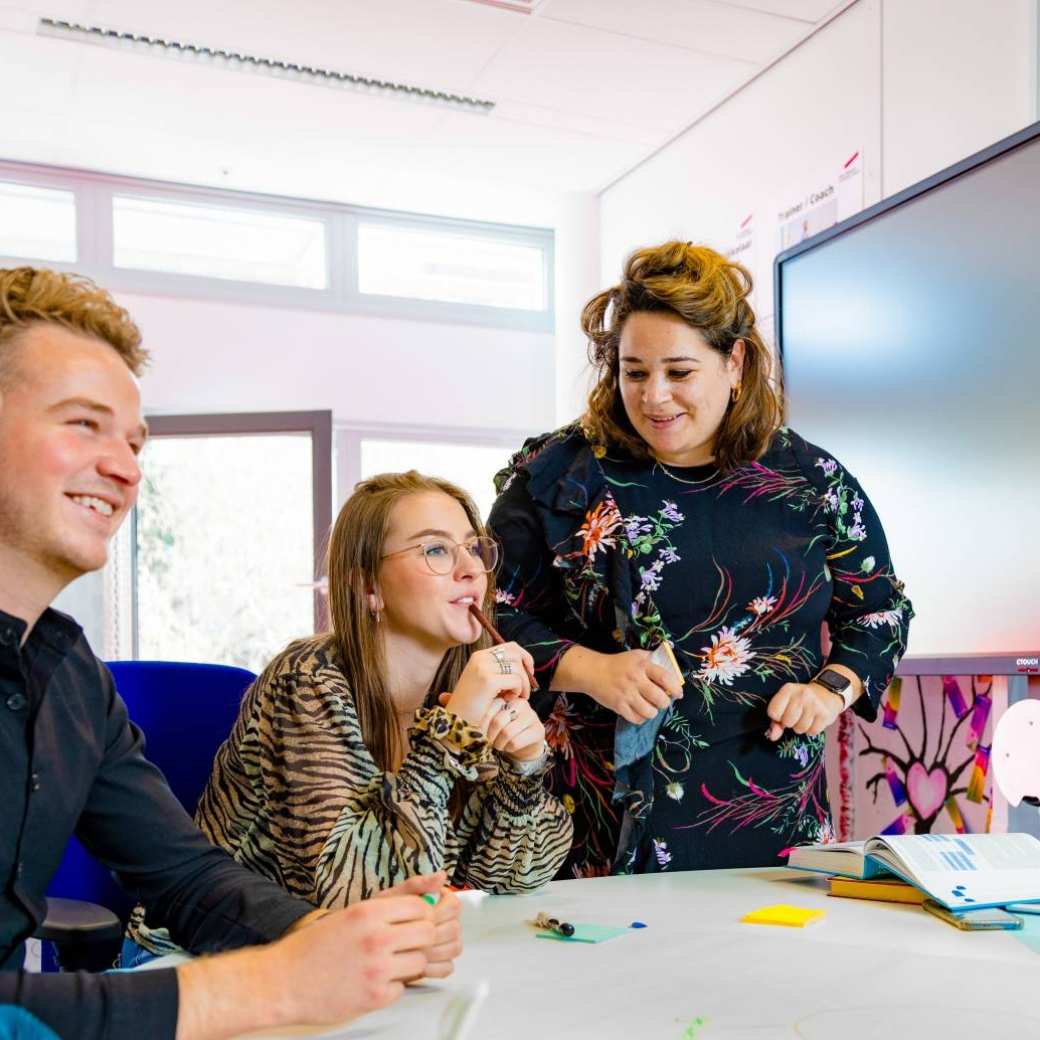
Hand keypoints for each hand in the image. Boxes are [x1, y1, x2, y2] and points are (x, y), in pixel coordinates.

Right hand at [266, 895, 435, 1025]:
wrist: (283, 981)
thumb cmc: (314, 946)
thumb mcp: (349, 915)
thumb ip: (385, 908)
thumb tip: (424, 898)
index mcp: (368, 912)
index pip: (419, 906)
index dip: (422, 913)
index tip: (416, 920)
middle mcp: (376, 938)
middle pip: (427, 932)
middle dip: (422, 937)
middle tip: (409, 942)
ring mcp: (377, 969)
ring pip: (420, 961)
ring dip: (410, 963)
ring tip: (390, 963)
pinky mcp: (374, 997)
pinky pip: (403, 988)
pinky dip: (393, 986)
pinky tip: (374, 981)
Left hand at [374, 871, 461, 978]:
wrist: (364, 941)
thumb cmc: (378, 916)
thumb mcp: (392, 898)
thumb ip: (416, 885)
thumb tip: (442, 875)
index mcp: (438, 901)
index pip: (454, 905)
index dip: (440, 912)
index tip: (419, 918)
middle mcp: (445, 921)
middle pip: (455, 928)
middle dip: (434, 934)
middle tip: (413, 938)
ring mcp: (444, 944)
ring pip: (454, 948)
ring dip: (435, 951)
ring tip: (412, 951)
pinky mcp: (438, 964)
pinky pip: (447, 968)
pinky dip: (435, 968)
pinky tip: (416, 966)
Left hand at [439, 691, 545, 760]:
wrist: (520, 744)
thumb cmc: (498, 728)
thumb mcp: (481, 716)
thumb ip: (464, 705)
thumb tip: (441, 695)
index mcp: (506, 695)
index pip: (491, 706)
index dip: (483, 723)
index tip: (482, 730)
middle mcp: (521, 703)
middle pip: (498, 720)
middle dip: (490, 735)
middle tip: (488, 739)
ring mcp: (532, 716)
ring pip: (507, 732)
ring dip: (498, 743)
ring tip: (497, 744)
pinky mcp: (538, 730)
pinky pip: (517, 741)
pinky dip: (507, 748)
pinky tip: (507, 747)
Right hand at [444, 642, 533, 725]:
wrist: (457, 722)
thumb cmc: (474, 706)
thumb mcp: (486, 682)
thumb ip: (501, 671)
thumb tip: (526, 665)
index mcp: (479, 656)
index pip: (511, 647)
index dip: (525, 658)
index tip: (529, 673)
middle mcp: (480, 658)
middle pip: (516, 654)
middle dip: (526, 673)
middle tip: (524, 690)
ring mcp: (483, 668)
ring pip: (518, 668)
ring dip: (523, 685)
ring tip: (514, 698)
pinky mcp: (488, 681)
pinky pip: (516, 680)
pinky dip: (518, 691)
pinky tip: (508, 700)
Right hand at [584, 648, 682, 724]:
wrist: (592, 671)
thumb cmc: (618, 663)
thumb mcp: (636, 655)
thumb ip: (652, 660)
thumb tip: (671, 669)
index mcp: (642, 665)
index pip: (665, 678)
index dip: (675, 688)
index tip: (678, 694)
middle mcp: (635, 680)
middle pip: (660, 699)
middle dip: (665, 703)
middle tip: (662, 701)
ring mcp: (626, 694)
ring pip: (649, 712)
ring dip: (653, 712)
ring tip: (650, 707)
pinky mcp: (618, 706)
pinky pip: (636, 719)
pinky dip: (641, 718)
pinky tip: (640, 712)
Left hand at [765, 682, 842, 740]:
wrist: (826, 693)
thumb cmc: (801, 700)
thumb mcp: (786, 703)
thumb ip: (776, 720)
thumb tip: (772, 736)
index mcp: (788, 689)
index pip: (773, 712)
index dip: (777, 717)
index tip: (783, 713)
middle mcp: (801, 694)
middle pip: (787, 722)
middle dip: (790, 723)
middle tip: (796, 716)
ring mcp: (814, 704)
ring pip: (800, 729)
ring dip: (801, 727)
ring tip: (805, 718)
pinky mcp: (825, 714)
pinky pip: (812, 732)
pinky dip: (811, 730)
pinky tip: (814, 720)